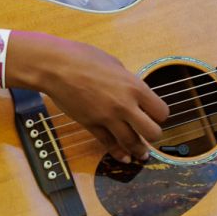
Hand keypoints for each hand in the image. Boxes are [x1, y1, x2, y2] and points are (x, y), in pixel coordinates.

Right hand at [5, 31, 167, 162]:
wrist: (56, 66)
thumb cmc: (84, 58)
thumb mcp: (115, 64)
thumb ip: (127, 81)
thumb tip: (133, 91)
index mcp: (135, 86)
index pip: (161, 111)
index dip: (160, 116)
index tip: (155, 115)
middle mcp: (125, 105)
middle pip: (152, 132)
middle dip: (153, 135)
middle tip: (149, 133)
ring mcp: (107, 117)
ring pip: (131, 143)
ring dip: (139, 150)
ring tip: (142, 154)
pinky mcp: (91, 125)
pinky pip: (109, 144)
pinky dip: (118, 153)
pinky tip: (124, 158)